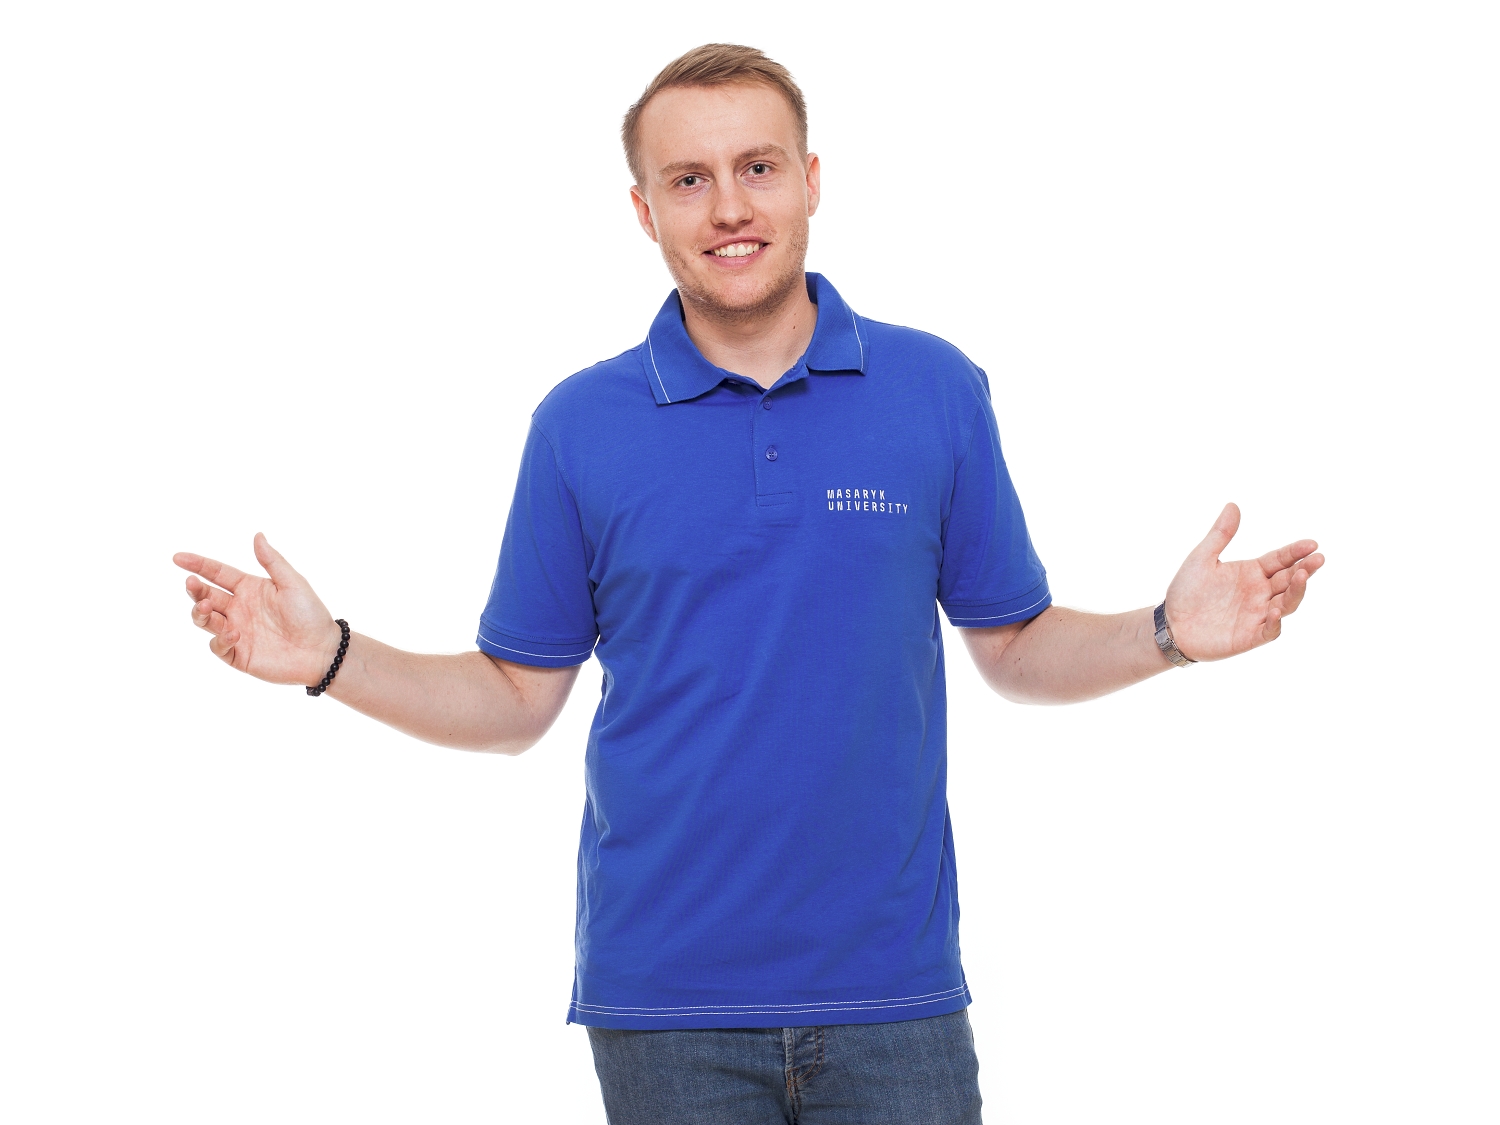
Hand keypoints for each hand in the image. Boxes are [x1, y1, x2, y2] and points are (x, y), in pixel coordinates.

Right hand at [174, 534, 341, 685]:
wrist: (321, 651)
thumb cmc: (310, 614)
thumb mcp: (292, 583)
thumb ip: (272, 561)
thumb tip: (257, 535)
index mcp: (250, 588)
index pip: (217, 573)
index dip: (198, 565)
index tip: (178, 557)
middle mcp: (239, 609)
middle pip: (206, 595)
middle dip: (195, 589)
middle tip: (191, 582)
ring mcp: (237, 631)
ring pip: (206, 620)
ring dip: (200, 612)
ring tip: (206, 606)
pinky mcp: (238, 654)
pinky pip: (218, 646)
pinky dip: (219, 639)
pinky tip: (233, 634)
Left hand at [1163, 503, 1323, 661]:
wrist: (1170, 624)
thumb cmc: (1186, 591)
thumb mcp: (1202, 558)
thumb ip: (1220, 534)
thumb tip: (1233, 504)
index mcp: (1252, 572)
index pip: (1280, 560)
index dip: (1296, 552)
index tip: (1312, 544)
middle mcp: (1260, 592)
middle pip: (1289, 580)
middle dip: (1305, 569)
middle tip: (1318, 558)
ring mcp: (1257, 615)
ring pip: (1286, 603)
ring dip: (1296, 591)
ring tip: (1301, 577)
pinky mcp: (1249, 636)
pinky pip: (1270, 630)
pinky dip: (1275, 622)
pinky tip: (1275, 610)